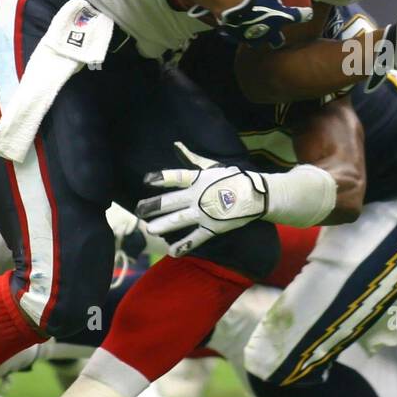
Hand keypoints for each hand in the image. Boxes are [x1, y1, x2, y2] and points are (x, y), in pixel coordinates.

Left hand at [137, 141, 266, 255]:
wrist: (257, 195)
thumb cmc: (236, 178)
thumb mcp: (214, 166)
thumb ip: (193, 159)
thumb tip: (176, 145)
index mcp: (199, 179)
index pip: (176, 176)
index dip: (161, 178)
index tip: (146, 181)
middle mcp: (198, 196)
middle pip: (171, 201)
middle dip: (153, 207)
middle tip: (139, 210)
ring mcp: (204, 213)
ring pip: (179, 220)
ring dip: (163, 225)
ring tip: (149, 229)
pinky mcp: (212, 227)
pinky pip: (195, 238)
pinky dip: (184, 245)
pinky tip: (172, 251)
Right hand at [213, 0, 311, 48]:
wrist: (233, 4)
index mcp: (282, 17)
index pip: (299, 16)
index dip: (304, 14)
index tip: (308, 13)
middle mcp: (270, 31)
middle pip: (277, 40)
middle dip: (277, 39)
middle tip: (275, 36)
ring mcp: (253, 36)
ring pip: (256, 42)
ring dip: (255, 37)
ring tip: (251, 32)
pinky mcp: (237, 37)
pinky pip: (235, 37)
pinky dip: (233, 34)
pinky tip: (230, 30)